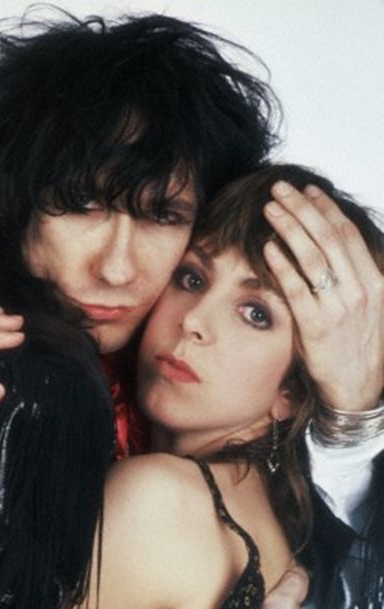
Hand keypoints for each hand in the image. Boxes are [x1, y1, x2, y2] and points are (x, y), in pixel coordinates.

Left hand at [263, 181, 383, 410]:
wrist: (356, 387)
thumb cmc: (357, 345)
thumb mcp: (368, 306)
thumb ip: (355, 275)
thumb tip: (336, 244)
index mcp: (376, 280)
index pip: (347, 234)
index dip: (326, 209)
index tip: (308, 191)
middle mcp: (361, 289)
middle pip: (328, 237)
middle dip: (302, 208)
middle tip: (280, 189)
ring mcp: (339, 307)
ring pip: (312, 256)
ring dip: (289, 227)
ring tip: (270, 208)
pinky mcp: (316, 326)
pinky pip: (296, 288)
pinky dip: (281, 264)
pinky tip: (267, 247)